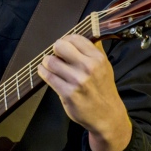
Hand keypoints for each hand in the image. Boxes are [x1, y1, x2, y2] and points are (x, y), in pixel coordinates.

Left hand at [37, 35, 131, 150]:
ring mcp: (77, 81)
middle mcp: (88, 67)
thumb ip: (93, 50)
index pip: (74, 38)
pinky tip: (45, 72)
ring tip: (50, 66)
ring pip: (50, 61)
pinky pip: (48, 76)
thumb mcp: (104, 66)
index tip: (64, 47)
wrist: (107, 115)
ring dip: (47, 62)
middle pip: (60, 46)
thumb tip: (81, 34)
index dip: (66, 41)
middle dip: (55, 50)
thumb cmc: (103, 89)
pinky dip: (43, 72)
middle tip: (57, 56)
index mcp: (98, 58)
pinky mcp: (68, 93)